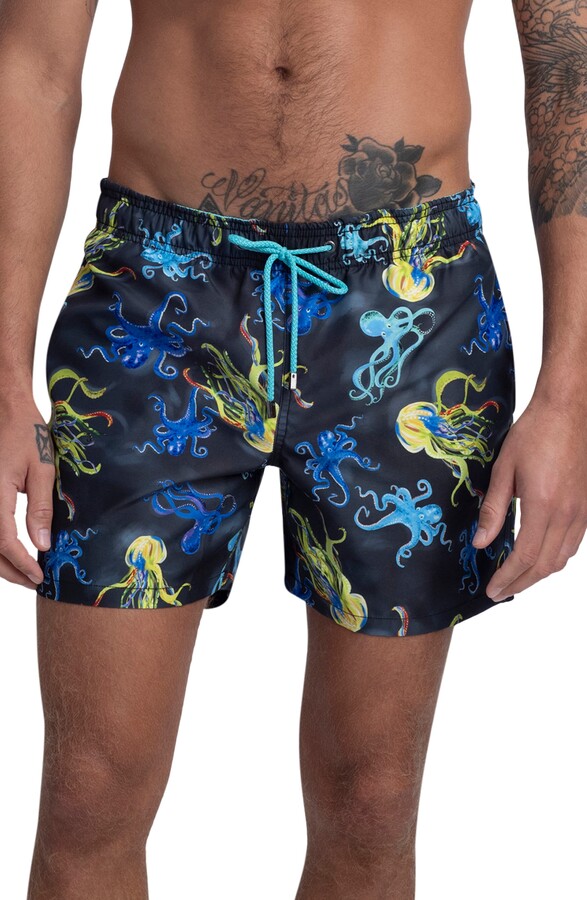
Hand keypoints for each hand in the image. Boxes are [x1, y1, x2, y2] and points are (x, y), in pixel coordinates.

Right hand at [0, 396, 54, 588]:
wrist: (6, 409)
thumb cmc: (25, 433)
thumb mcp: (40, 470)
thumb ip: (40, 509)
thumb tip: (42, 545)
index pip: (4, 542)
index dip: (21, 564)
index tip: (38, 576)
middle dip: (9, 570)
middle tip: (33, 581)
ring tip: (23, 571)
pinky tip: (10, 550)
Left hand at [472, 396, 586, 601]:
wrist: (569, 410)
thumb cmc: (535, 433)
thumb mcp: (504, 469)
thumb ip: (493, 509)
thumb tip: (481, 542)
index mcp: (544, 506)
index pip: (525, 557)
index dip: (507, 577)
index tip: (492, 589)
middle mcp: (568, 514)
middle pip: (546, 565)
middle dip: (522, 582)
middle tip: (501, 591)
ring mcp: (583, 511)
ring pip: (563, 557)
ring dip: (540, 572)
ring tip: (517, 577)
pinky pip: (574, 542)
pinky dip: (556, 556)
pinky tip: (540, 554)